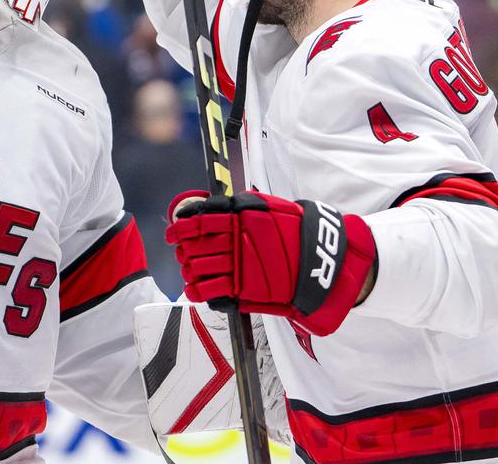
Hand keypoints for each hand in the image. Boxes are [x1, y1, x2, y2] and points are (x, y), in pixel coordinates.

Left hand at [165, 191, 377, 335]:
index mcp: (240, 219)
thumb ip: (239, 207)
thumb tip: (209, 206)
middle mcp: (236, 242)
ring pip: (197, 268)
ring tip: (189, 269)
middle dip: (184, 249)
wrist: (324, 261)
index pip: (198, 221)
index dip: (181, 227)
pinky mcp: (244, 290)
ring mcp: (238, 267)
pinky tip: (194, 287)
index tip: (174, 231)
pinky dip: (197, 290)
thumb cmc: (297, 230)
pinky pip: (210, 291)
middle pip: (194, 246)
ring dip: (189, 269)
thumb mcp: (269, 207)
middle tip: (182, 251)